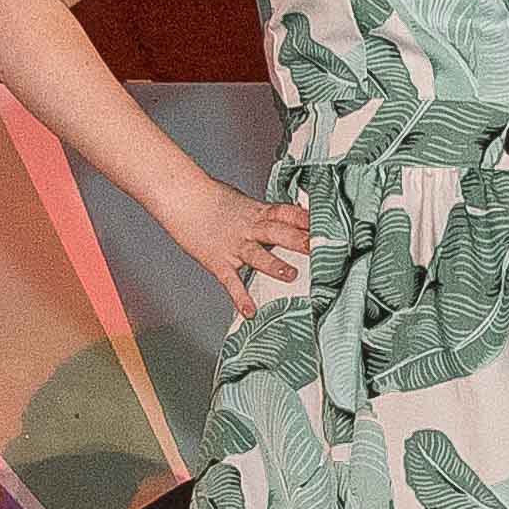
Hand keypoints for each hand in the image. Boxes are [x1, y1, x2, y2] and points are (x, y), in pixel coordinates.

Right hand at [168, 177, 310, 308]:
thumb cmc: (211, 198)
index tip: (327, 225)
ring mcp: (233, 245)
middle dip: (299, 240)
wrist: (181, 197)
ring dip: (274, 265)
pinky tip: (250, 311)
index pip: (286, 213)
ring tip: (291, 276)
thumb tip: (287, 221)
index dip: (306, 219)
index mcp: (257, 212)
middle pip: (277, 232)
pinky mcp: (218, 261)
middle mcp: (248, 228)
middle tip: (320, 247)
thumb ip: (265, 215)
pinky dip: (240, 298)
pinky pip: (231, 282)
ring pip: (257, 255)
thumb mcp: (244, 202)